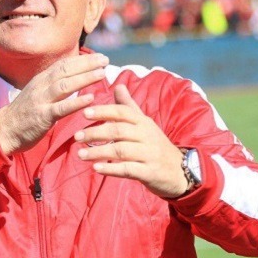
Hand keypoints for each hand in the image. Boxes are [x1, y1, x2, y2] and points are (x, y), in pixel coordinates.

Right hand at [0, 53, 109, 155]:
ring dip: (85, 78)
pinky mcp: (42, 117)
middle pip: (66, 70)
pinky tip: (90, 98)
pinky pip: (61, 108)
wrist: (4, 130)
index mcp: (41, 80)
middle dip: (87, 64)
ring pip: (65, 85)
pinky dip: (76, 103)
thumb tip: (72, 77)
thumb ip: (53, 85)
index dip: (82, 59)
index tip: (99, 56)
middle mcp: (41, 86)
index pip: (64, 64)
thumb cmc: (24, 113)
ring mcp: (41, 101)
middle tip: (105, 59)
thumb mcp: (37, 93)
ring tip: (101, 73)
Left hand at [75, 85, 189, 198]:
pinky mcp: (149, 172)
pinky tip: (96, 168)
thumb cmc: (155, 145)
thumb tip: (118, 85)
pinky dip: (111, 169)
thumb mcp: (145, 123)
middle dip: (96, 133)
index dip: (104, 111)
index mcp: (144, 122)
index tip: (85, 113)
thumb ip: (129, 106)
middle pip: (119, 131)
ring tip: (80, 154)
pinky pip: (128, 169)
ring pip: (121, 150)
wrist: (180, 171)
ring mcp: (149, 154)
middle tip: (77, 136)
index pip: (122, 112)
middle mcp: (147, 136)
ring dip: (98, 152)